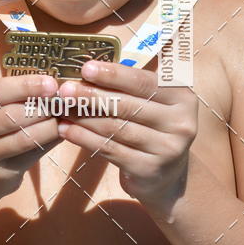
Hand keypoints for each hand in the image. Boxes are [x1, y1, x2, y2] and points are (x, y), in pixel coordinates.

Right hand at [0, 74, 59, 203]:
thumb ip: (15, 98)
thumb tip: (55, 87)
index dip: (25, 86)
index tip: (50, 83)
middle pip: (8, 114)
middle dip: (40, 106)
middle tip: (63, 101)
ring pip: (21, 137)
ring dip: (48, 125)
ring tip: (64, 116)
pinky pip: (28, 155)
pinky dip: (47, 142)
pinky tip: (59, 133)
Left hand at [57, 61, 197, 215]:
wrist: (166, 175)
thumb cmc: (151, 126)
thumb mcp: (151, 102)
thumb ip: (128, 86)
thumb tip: (88, 70)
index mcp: (182, 97)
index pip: (143, 82)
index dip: (113, 75)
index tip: (86, 68)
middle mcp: (180, 122)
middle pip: (127, 105)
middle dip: (92, 96)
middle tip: (65, 90)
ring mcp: (168, 148)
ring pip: (116, 128)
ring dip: (84, 117)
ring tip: (62, 109)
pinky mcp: (149, 169)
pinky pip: (110, 149)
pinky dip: (84, 138)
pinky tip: (66, 130)